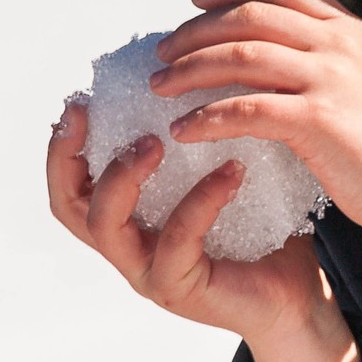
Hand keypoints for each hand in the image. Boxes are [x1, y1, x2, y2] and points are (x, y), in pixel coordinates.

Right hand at [46, 100, 347, 350]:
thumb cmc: (264, 231)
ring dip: (124, 177)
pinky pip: (176, 241)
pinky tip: (232, 171)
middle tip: (95, 114)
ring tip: (157, 141)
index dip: (63, 145)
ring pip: (106, 225)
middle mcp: (129, 246)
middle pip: (68, 205)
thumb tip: (210, 66)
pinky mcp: (183, 289)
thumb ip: (207, 137)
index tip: (80, 101)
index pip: (72, 183)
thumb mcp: (227, 175)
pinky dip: (200, 201)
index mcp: (131, 220)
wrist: (297, 295)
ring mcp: (150, 271)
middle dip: (70, 156)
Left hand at [149, 0, 361, 235]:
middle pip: (249, 16)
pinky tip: (184, 129)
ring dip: (190, 70)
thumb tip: (265, 53)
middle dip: (196, 31)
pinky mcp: (317, 118)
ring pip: (241, 55)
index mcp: (347, 28)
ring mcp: (328, 77)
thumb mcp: (361, 78)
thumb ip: (322, 56)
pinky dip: (206, 117)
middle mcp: (337, 42)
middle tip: (165, 51)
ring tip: (162, 87)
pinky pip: (245, 108)